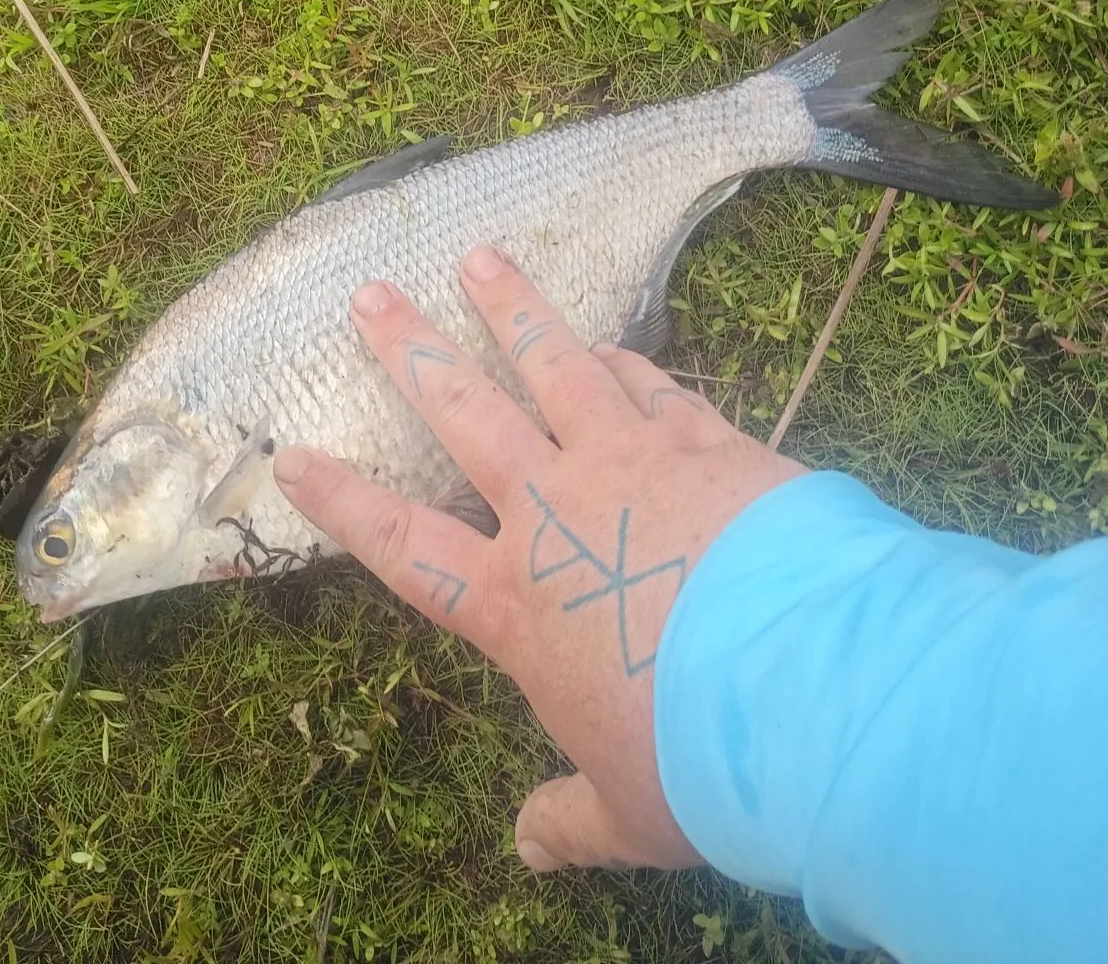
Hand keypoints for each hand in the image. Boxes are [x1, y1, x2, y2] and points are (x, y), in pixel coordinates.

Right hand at [272, 245, 804, 871]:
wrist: (816, 687)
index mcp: (516, 603)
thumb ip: (570, 819)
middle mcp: (556, 513)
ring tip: (483, 259)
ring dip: (514, 313)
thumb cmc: (701, 763)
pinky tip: (612, 341)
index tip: (291, 456)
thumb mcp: (627, 810)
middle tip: (370, 295)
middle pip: (466, 417)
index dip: (341, 500)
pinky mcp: (705, 443)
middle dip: (412, 353)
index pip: (402, 542)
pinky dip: (626, 361)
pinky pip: (653, 387)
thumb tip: (531, 849)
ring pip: (556, 368)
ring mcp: (630, 463)